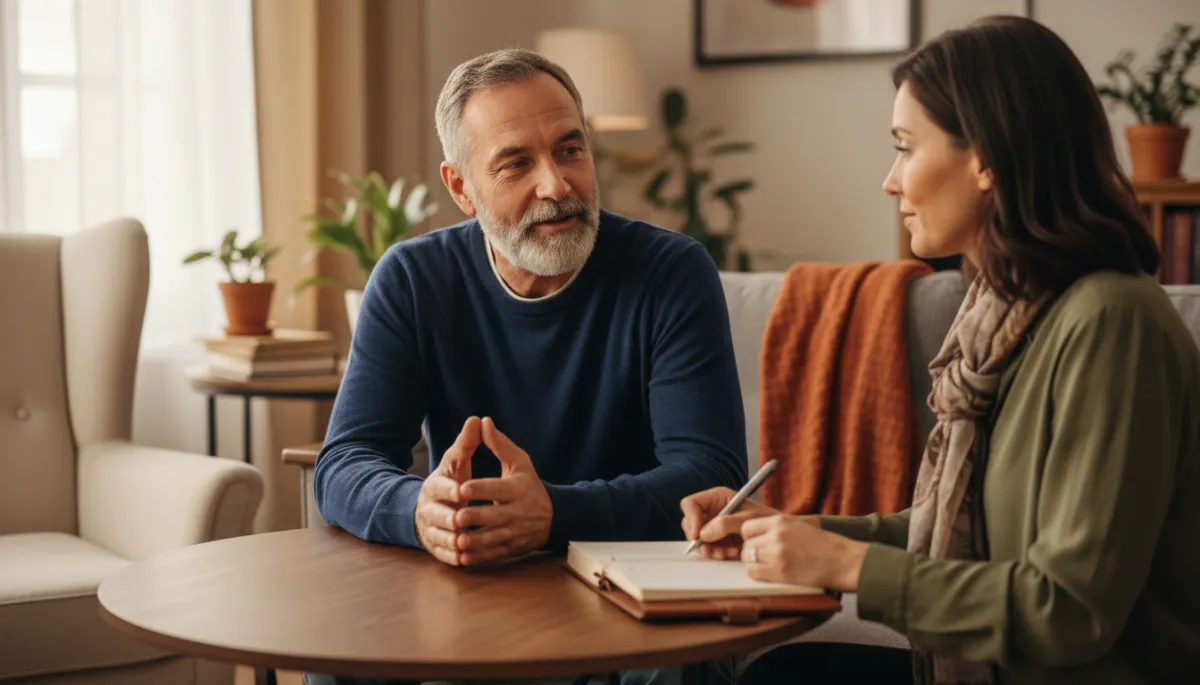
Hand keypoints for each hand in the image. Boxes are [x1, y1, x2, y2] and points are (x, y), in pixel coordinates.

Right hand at [415, 416, 479, 565]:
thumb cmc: (451, 481)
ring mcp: (430, 528)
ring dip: (450, 539)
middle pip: (435, 514)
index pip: (440, 487)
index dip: (450, 489)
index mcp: (434, 486)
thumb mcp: (457, 462)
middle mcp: (428, 507)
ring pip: (437, 535)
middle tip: (461, 521)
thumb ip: (467, 444)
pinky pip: (441, 553)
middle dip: (447, 517)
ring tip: (464, 542)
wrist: (433, 506)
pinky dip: (451, 556)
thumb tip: (476, 419)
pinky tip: (464, 558)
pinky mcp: (435, 545)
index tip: (462, 491)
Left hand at [455, 417, 552, 564]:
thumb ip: (499, 444)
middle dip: (473, 519)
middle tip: (454, 518)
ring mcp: (514, 532)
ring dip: (473, 542)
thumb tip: (482, 421)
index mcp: (516, 489)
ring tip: (456, 539)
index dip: (479, 489)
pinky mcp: (511, 548)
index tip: (461, 489)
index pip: (496, 489)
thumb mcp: (519, 462)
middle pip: (492, 517)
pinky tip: (463, 557)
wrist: (554, 517)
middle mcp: (517, 512)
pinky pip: (493, 555)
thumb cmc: (529, 485)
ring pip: (491, 540)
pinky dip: (478, 557)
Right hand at [681, 487, 779, 559]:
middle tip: (711, 549)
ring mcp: (713, 526)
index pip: (690, 504)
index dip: (691, 519)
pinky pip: (707, 548)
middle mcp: (712, 510)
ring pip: (697, 538)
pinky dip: (716, 553)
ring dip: (709, 549)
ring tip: (726, 553)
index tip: (698, 535)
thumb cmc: (767, 520)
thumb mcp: (748, 519)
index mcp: (717, 497)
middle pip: (690, 522)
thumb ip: (725, 524)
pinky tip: (730, 554)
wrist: (778, 535)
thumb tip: (703, 534)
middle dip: (700, 539)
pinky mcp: (718, 539)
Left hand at [740, 515, 867, 592]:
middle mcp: (776, 534)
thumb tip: (755, 534)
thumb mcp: (800, 526)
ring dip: (755, 564)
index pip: (747, 527)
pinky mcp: (780, 571)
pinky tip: (773, 574)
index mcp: (781, 520)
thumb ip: (778, 528)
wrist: (845, 561)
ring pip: (747, 559)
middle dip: (753, 552)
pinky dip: (759, 575)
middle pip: (746, 544)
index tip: (757, 543)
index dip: (750, 537)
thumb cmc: (825, 546)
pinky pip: (753, 573)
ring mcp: (777, 553)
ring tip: (771, 566)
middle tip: (767, 557)